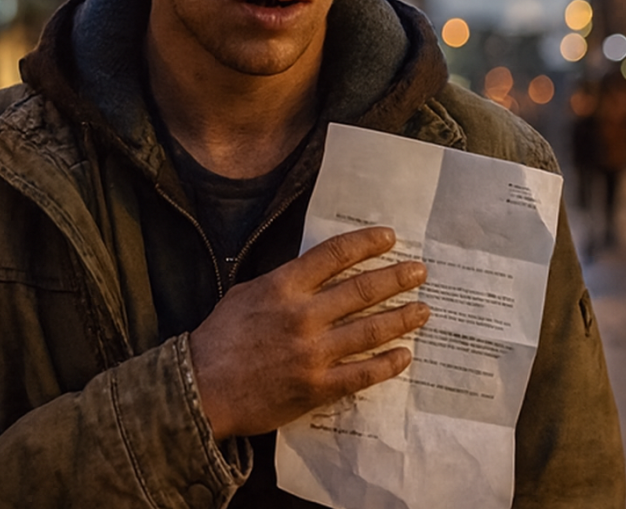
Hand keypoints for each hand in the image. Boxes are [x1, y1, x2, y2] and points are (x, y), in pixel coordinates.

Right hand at [188, 226, 428, 439]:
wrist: (202, 388)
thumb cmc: (221, 338)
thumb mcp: (247, 292)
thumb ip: (284, 281)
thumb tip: (317, 270)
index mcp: (284, 286)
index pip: (335, 255)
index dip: (366, 243)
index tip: (390, 237)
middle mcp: (304, 315)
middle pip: (362, 290)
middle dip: (396, 278)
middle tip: (419, 272)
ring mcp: (313, 353)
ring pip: (370, 331)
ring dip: (402, 318)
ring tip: (423, 310)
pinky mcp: (317, 386)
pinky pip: (362, 374)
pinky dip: (387, 364)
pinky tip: (405, 355)